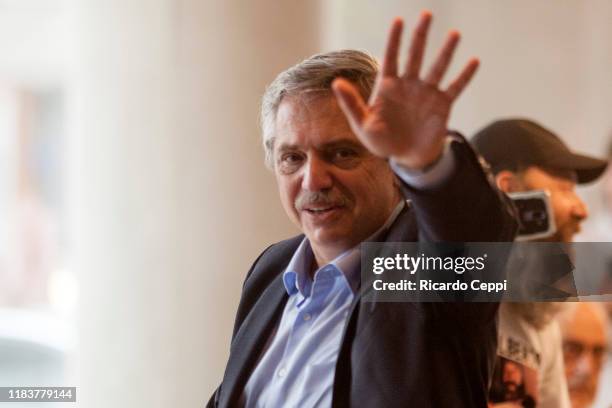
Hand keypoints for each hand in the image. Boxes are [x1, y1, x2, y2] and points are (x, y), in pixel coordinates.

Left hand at [332, 11, 478, 169]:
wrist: (406, 157)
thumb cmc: (382, 141)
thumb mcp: (362, 125)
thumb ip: (351, 104)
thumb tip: (336, 83)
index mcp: (388, 87)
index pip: (391, 58)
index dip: (394, 40)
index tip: (399, 21)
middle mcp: (409, 85)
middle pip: (415, 55)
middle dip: (420, 35)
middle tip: (426, 14)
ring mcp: (426, 93)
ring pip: (438, 67)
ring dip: (446, 51)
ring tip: (454, 34)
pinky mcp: (442, 105)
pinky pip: (455, 87)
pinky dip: (464, 76)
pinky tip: (474, 61)